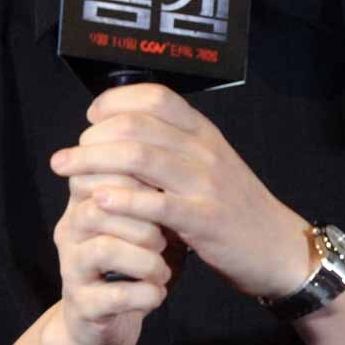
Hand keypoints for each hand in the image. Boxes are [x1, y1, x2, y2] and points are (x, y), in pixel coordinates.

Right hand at [47, 164, 171, 344]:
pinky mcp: (83, 306)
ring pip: (105, 249)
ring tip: (162, 268)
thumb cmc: (132, 259)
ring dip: (145, 258)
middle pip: (99, 206)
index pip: (95, 172)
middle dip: (142, 218)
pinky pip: (114, 296)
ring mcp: (72, 268)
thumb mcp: (142, 219)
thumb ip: (151, 190)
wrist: (105, 319)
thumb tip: (177, 156)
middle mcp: (71, 230)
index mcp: (83, 202)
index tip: (164, 190)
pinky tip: (158, 293)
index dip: (132, 177)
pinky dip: (145, 294)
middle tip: (167, 234)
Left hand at [50, 83, 313, 299]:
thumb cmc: (234, 208)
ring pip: (140, 158)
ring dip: (94, 162)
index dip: (115, 101)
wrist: (279, 248)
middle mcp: (204, 149)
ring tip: (66, 171)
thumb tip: (120, 133)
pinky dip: (122, 200)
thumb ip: (173, 148)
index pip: (154, 96)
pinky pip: (156, 204)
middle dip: (93, 137)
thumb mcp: (208, 166)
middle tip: (68, 154)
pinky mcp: (205, 219)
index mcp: (203, 132)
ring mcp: (206, 182)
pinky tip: (96, 202)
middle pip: (137, 125)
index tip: (91, 118)